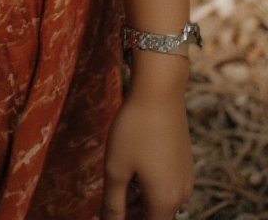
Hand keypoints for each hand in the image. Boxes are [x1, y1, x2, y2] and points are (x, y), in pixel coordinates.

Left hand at [101, 88, 193, 219]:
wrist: (160, 90)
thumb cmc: (135, 128)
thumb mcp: (116, 168)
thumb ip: (113, 204)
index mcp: (165, 201)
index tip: (112, 214)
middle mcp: (181, 194)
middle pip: (155, 217)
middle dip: (132, 213)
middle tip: (111, 200)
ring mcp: (186, 177)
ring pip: (161, 200)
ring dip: (140, 200)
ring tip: (118, 185)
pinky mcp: (185, 162)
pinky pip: (167, 184)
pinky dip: (150, 185)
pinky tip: (133, 169)